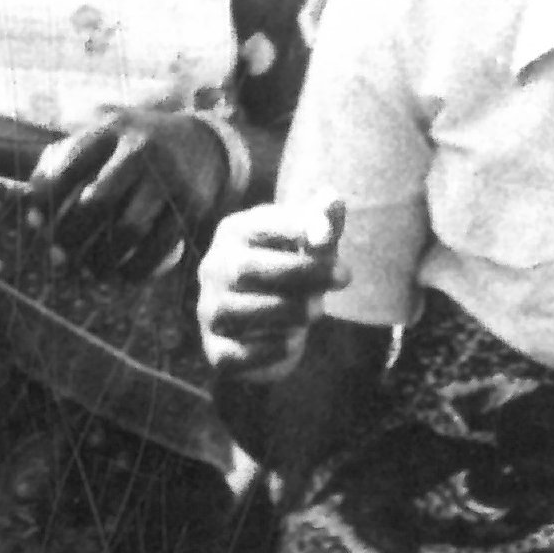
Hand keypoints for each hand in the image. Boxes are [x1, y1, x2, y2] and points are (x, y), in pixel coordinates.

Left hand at [27, 106, 232, 282]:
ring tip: (90, 270)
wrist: (204, 143)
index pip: (68, 166)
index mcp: (111, 130)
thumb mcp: (102, 138)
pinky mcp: (192, 204)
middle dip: (71, 236)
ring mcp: (170, 177)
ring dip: (103, 259)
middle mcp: (142, 149)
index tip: (34, 222)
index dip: (44, 199)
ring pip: (129, 229)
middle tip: (59, 255)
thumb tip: (30, 215)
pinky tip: (125, 275)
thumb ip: (61, 163)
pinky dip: (139, 268)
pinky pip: (161, 245)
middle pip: (97, 202)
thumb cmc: (132, 147)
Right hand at [199, 200, 346, 385]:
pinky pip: (237, 354)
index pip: (258, 225)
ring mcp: (210, 311)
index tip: (330, 240)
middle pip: (245, 269)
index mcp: (233, 233)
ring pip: (239, 312)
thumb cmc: (294, 270)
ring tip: (318, 310)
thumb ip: (323, 222)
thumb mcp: (311, 243)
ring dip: (288, 311)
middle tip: (343, 277)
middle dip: (299, 274)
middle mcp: (213, 269)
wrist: (271, 323)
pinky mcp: (217, 351)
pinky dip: (270, 349)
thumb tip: (334, 199)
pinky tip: (293, 340)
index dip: (295, 229)